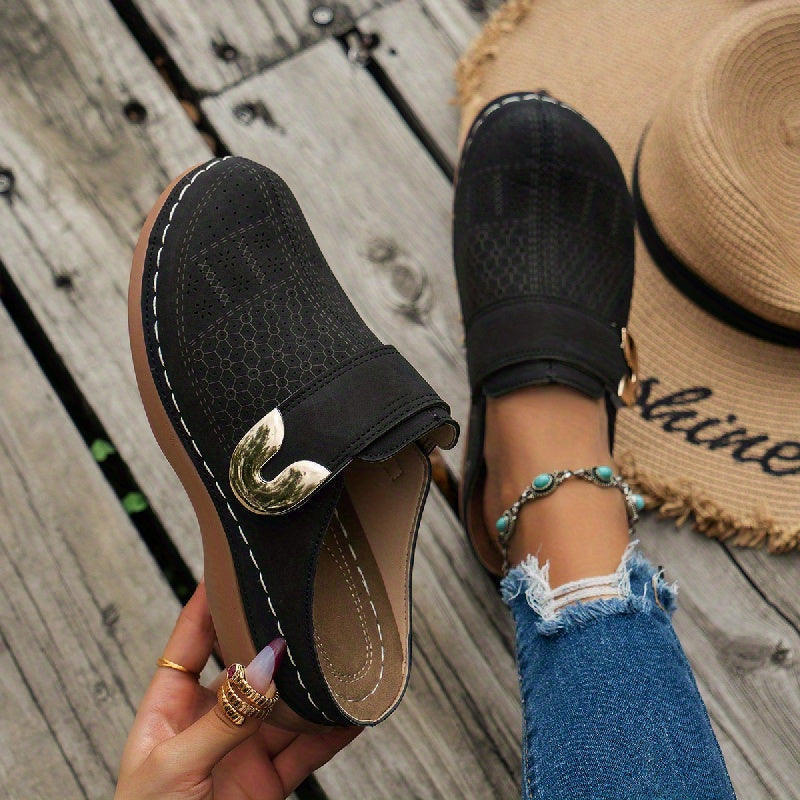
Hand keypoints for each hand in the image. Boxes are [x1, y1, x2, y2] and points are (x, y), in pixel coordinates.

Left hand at [115, 581, 359, 798]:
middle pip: (245, 671)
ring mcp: (240, 752)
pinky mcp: (267, 783)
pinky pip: (304, 751)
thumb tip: (262, 662)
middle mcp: (208, 724)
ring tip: (337, 659)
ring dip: (309, 689)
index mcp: (168, 711)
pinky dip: (329, 732)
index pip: (189, 643)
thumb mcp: (176, 767)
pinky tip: (348, 712)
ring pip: (282, 709)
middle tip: (300, 610)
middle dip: (272, 644)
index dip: (207, 604)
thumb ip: (225, 717)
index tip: (228, 568)